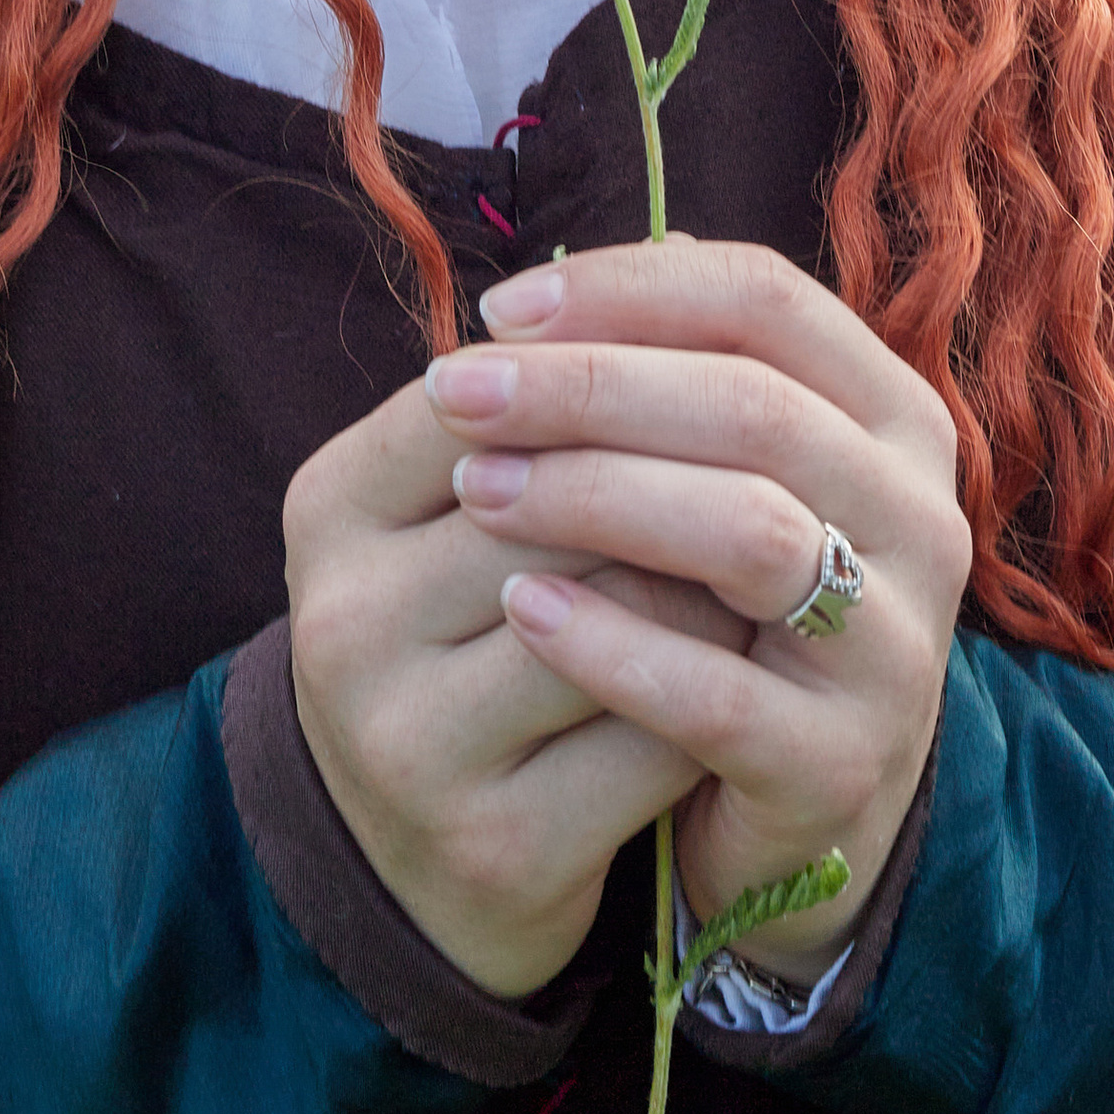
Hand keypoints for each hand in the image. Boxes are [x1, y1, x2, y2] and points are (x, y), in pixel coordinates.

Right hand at [284, 375, 749, 997]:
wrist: (415, 866)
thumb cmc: (467, 637)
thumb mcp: (456, 509)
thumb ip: (546, 396)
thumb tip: (690, 247)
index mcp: (330, 506)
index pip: (495, 391)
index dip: (616, 380)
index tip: (700, 378)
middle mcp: (345, 622)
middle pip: (567, 497)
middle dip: (686, 479)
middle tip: (783, 464)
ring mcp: (409, 745)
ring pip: (626, 612)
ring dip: (719, 583)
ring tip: (777, 563)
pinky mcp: (495, 846)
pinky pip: (655, 737)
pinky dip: (720, 691)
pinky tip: (750, 673)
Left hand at [431, 238, 972, 984]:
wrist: (790, 808)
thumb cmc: (727, 608)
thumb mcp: (712, 478)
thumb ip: (656, 383)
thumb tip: (528, 306)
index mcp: (891, 416)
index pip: (764, 299)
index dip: (623, 289)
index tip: (495, 313)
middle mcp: (919, 516)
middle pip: (752, 404)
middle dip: (585, 386)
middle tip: (456, 390)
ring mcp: (894, 645)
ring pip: (749, 532)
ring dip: (595, 497)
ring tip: (476, 492)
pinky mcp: (843, 762)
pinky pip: (719, 692)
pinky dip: (613, 645)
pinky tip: (523, 615)